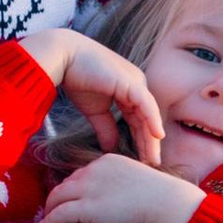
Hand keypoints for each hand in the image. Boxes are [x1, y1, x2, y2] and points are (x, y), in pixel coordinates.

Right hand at [20, 30, 164, 161]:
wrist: (64, 58)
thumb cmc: (77, 79)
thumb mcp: (95, 111)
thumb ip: (105, 128)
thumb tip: (110, 149)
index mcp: (129, 90)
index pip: (139, 119)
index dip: (142, 140)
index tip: (142, 160)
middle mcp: (136, 85)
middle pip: (146, 119)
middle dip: (149, 143)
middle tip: (152, 164)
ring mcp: (135, 82)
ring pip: (148, 115)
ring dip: (151, 138)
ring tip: (153, 158)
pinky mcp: (130, 82)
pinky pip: (145, 105)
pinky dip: (152, 120)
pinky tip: (157, 136)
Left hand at [39, 153, 202, 222]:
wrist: (169, 204)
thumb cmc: (163, 199)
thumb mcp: (139, 183)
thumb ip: (124, 187)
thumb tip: (122, 202)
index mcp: (108, 161)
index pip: (83, 173)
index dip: (74, 188)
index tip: (70, 199)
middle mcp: (95, 170)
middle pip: (67, 182)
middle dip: (59, 196)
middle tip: (52, 209)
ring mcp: (90, 188)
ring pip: (58, 196)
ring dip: (50, 208)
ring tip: (46, 219)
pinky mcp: (88, 208)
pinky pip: (60, 214)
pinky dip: (50, 220)